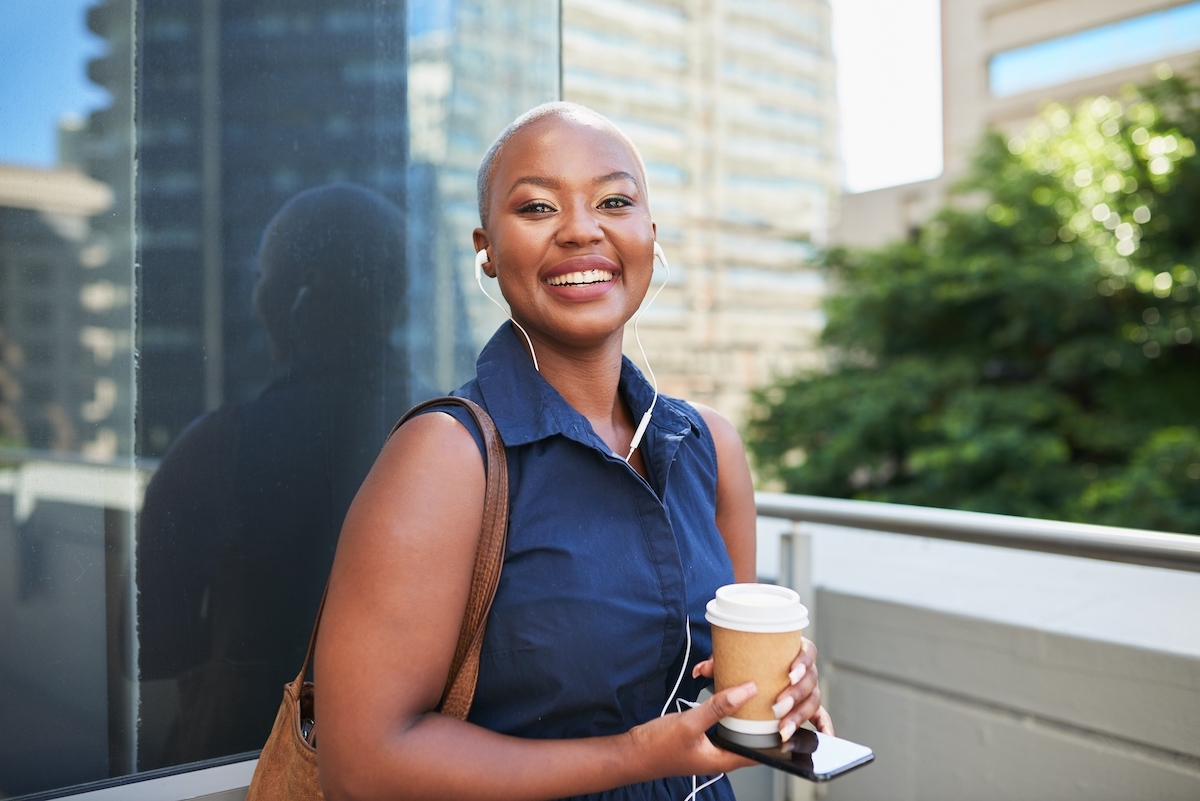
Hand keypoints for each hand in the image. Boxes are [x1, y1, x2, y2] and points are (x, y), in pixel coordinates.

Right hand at [627, 682, 760, 777]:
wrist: (630, 752)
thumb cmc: (656, 747)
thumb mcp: (689, 724)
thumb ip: (718, 707)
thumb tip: (746, 691)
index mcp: (722, 759)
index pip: (759, 751)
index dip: (773, 734)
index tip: (782, 712)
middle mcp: (718, 754)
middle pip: (747, 736)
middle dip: (755, 716)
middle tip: (764, 694)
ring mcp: (708, 746)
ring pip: (731, 726)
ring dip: (737, 709)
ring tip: (745, 689)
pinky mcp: (698, 738)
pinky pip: (717, 722)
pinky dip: (721, 707)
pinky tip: (720, 693)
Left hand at [691, 637, 833, 740]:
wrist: (752, 666)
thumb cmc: (747, 660)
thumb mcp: (732, 660)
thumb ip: (718, 663)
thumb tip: (701, 671)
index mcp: (793, 650)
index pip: (807, 652)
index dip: (802, 662)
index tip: (789, 673)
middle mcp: (805, 669)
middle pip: (810, 681)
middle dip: (796, 695)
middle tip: (779, 706)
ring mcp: (808, 689)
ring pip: (813, 701)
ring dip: (800, 716)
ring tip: (783, 728)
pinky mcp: (807, 706)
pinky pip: (821, 716)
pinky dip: (824, 725)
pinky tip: (825, 735)